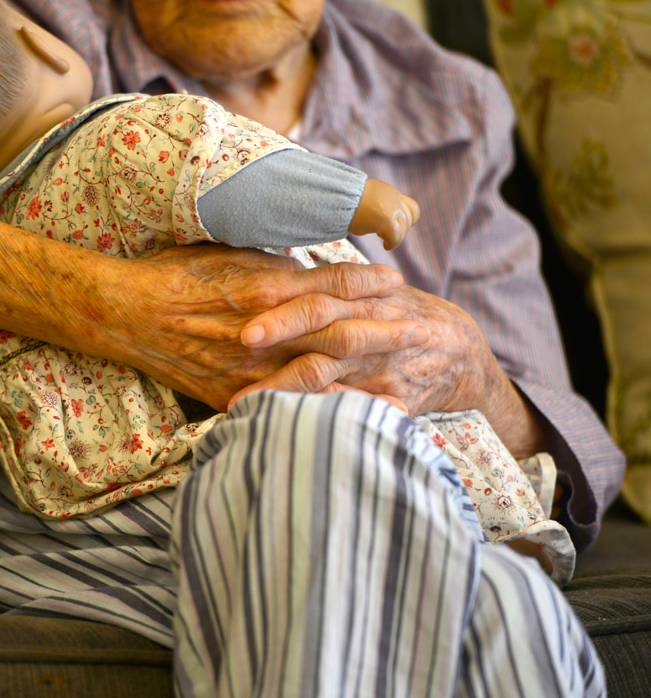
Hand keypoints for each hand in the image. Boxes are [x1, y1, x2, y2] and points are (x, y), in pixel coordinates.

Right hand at [93, 244, 429, 410]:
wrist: (124, 315)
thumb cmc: (172, 275)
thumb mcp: (226, 253)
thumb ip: (273, 266)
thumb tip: (311, 272)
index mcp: (264, 289)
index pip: (332, 284)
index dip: (368, 282)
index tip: (397, 280)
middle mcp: (265, 332)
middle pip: (339, 333)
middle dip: (386, 333)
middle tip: (426, 333)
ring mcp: (251, 369)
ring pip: (321, 377)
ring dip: (366, 381)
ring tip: (406, 386)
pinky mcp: (234, 395)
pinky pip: (287, 407)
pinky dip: (321, 413)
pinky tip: (350, 421)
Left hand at [237, 283, 550, 456]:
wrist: (460, 352)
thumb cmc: (399, 315)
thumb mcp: (369, 293)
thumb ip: (324, 285)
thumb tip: (269, 271)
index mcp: (362, 299)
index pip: (318, 300)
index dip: (282, 313)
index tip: (243, 329)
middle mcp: (372, 330)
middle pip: (323, 333)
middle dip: (281, 342)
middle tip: (237, 352)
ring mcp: (381, 368)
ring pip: (332, 377)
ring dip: (286, 389)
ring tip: (242, 402)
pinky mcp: (394, 400)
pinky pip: (356, 410)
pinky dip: (325, 417)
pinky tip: (291, 425)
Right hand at [348, 179, 419, 250]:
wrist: (340, 198)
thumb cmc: (346, 200)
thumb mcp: (368, 197)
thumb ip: (379, 204)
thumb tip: (378, 215)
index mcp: (390, 194)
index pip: (411, 206)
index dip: (407, 218)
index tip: (397, 225)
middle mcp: (395, 200)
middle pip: (409, 219)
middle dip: (401, 229)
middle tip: (386, 235)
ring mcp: (392, 209)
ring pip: (403, 229)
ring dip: (395, 236)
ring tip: (383, 239)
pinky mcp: (386, 220)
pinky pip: (396, 237)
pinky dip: (392, 243)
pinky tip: (386, 246)